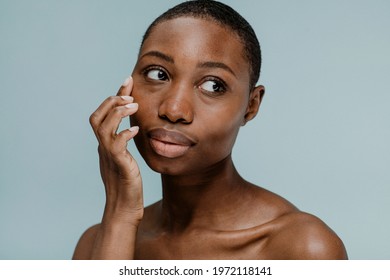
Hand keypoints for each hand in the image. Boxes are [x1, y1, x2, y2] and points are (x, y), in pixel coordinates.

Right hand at [89, 76, 142, 225]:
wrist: (124, 209)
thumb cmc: (127, 185)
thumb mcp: (124, 159)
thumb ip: (123, 144)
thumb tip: (130, 130)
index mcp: (106, 144)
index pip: (104, 115)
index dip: (114, 96)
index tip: (127, 81)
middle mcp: (104, 148)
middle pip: (97, 117)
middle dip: (111, 100)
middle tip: (129, 93)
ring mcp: (110, 157)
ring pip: (103, 128)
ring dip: (117, 113)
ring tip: (134, 105)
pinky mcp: (119, 166)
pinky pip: (117, 146)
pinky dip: (125, 134)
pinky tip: (136, 130)